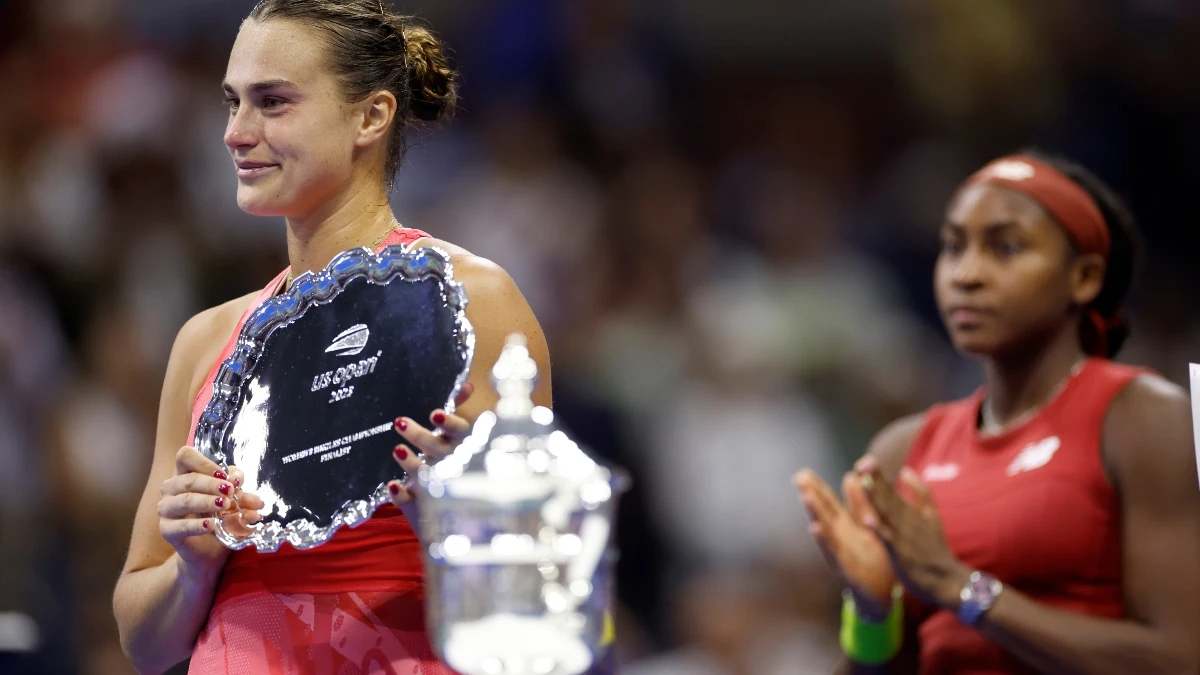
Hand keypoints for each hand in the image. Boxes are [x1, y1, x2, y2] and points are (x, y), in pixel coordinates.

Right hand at [156, 446, 264, 568]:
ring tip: (225, 505)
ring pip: (184, 500)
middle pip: (188, 479)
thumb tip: (243, 484)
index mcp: (185, 474)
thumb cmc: (219, 518)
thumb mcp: (233, 500)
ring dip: (206, 501)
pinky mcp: (166, 530)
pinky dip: (196, 525)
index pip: (185, 456)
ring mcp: (166, 509)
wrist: (209, 551)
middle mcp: (171, 489)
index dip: (204, 462)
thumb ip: (239, 490)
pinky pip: (180, 526)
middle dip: (212, 485)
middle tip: (230, 492)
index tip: (223, 475)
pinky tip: (210, 525)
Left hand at [386, 383, 475, 526]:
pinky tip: (392, 484)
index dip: (449, 424)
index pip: (462, 433)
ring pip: (428, 476)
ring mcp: (441, 489)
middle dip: (421, 438)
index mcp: (466, 448)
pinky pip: (413, 505)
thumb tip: (467, 384)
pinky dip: (402, 495)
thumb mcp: (464, 441)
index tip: (433, 414)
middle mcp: (455, 468)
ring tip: (397, 450)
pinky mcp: (426, 510)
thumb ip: (460, 415)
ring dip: (412, 464)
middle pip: (440, 452)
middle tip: (400, 423)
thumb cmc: (462, 468)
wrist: (465, 517)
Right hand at [795, 468, 896, 619]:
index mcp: (845, 525)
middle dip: (811, 495)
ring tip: (806, 497)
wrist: (883, 595)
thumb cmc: (875, 560)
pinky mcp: (846, 568)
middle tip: (798, 479)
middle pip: (823, 512)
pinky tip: (816, 528)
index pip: (828, 502)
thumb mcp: (868, 526)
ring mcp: (840, 552)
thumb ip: (859, 503)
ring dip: (815, 513)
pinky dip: (824, 540)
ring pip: (825, 529)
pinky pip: (833, 552)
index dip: (817, 487)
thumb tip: (850, 476)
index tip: (803, 472)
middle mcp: (838, 537)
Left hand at [855, 456, 970, 609]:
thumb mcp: (931, 515)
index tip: (866, 459)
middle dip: (876, 480)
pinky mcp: (902, 553)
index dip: (879, 475)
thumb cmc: (935, 548)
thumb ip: (920, 492)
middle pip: (889, 497)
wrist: (950, 580)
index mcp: (910, 512)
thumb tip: (906, 470)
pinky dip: (879, 530)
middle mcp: (907, 520)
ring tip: (865, 482)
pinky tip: (868, 520)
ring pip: (888, 515)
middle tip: (864, 462)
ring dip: (876, 499)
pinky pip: (889, 541)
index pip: (892, 489)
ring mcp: (904, 536)